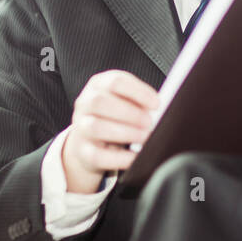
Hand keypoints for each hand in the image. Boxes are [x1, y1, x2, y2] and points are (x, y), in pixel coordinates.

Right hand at [63, 69, 158, 193]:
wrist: (90, 142)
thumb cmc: (114, 117)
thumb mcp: (125, 102)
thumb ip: (140, 102)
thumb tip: (160, 109)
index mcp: (98, 85)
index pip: (115, 82)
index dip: (138, 92)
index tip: (156, 103)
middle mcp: (85, 104)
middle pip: (100, 102)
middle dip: (129, 113)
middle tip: (149, 122)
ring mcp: (80, 128)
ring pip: (96, 127)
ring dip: (125, 133)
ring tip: (144, 137)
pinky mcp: (82, 151)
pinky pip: (97, 155)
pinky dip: (119, 158)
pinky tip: (135, 157)